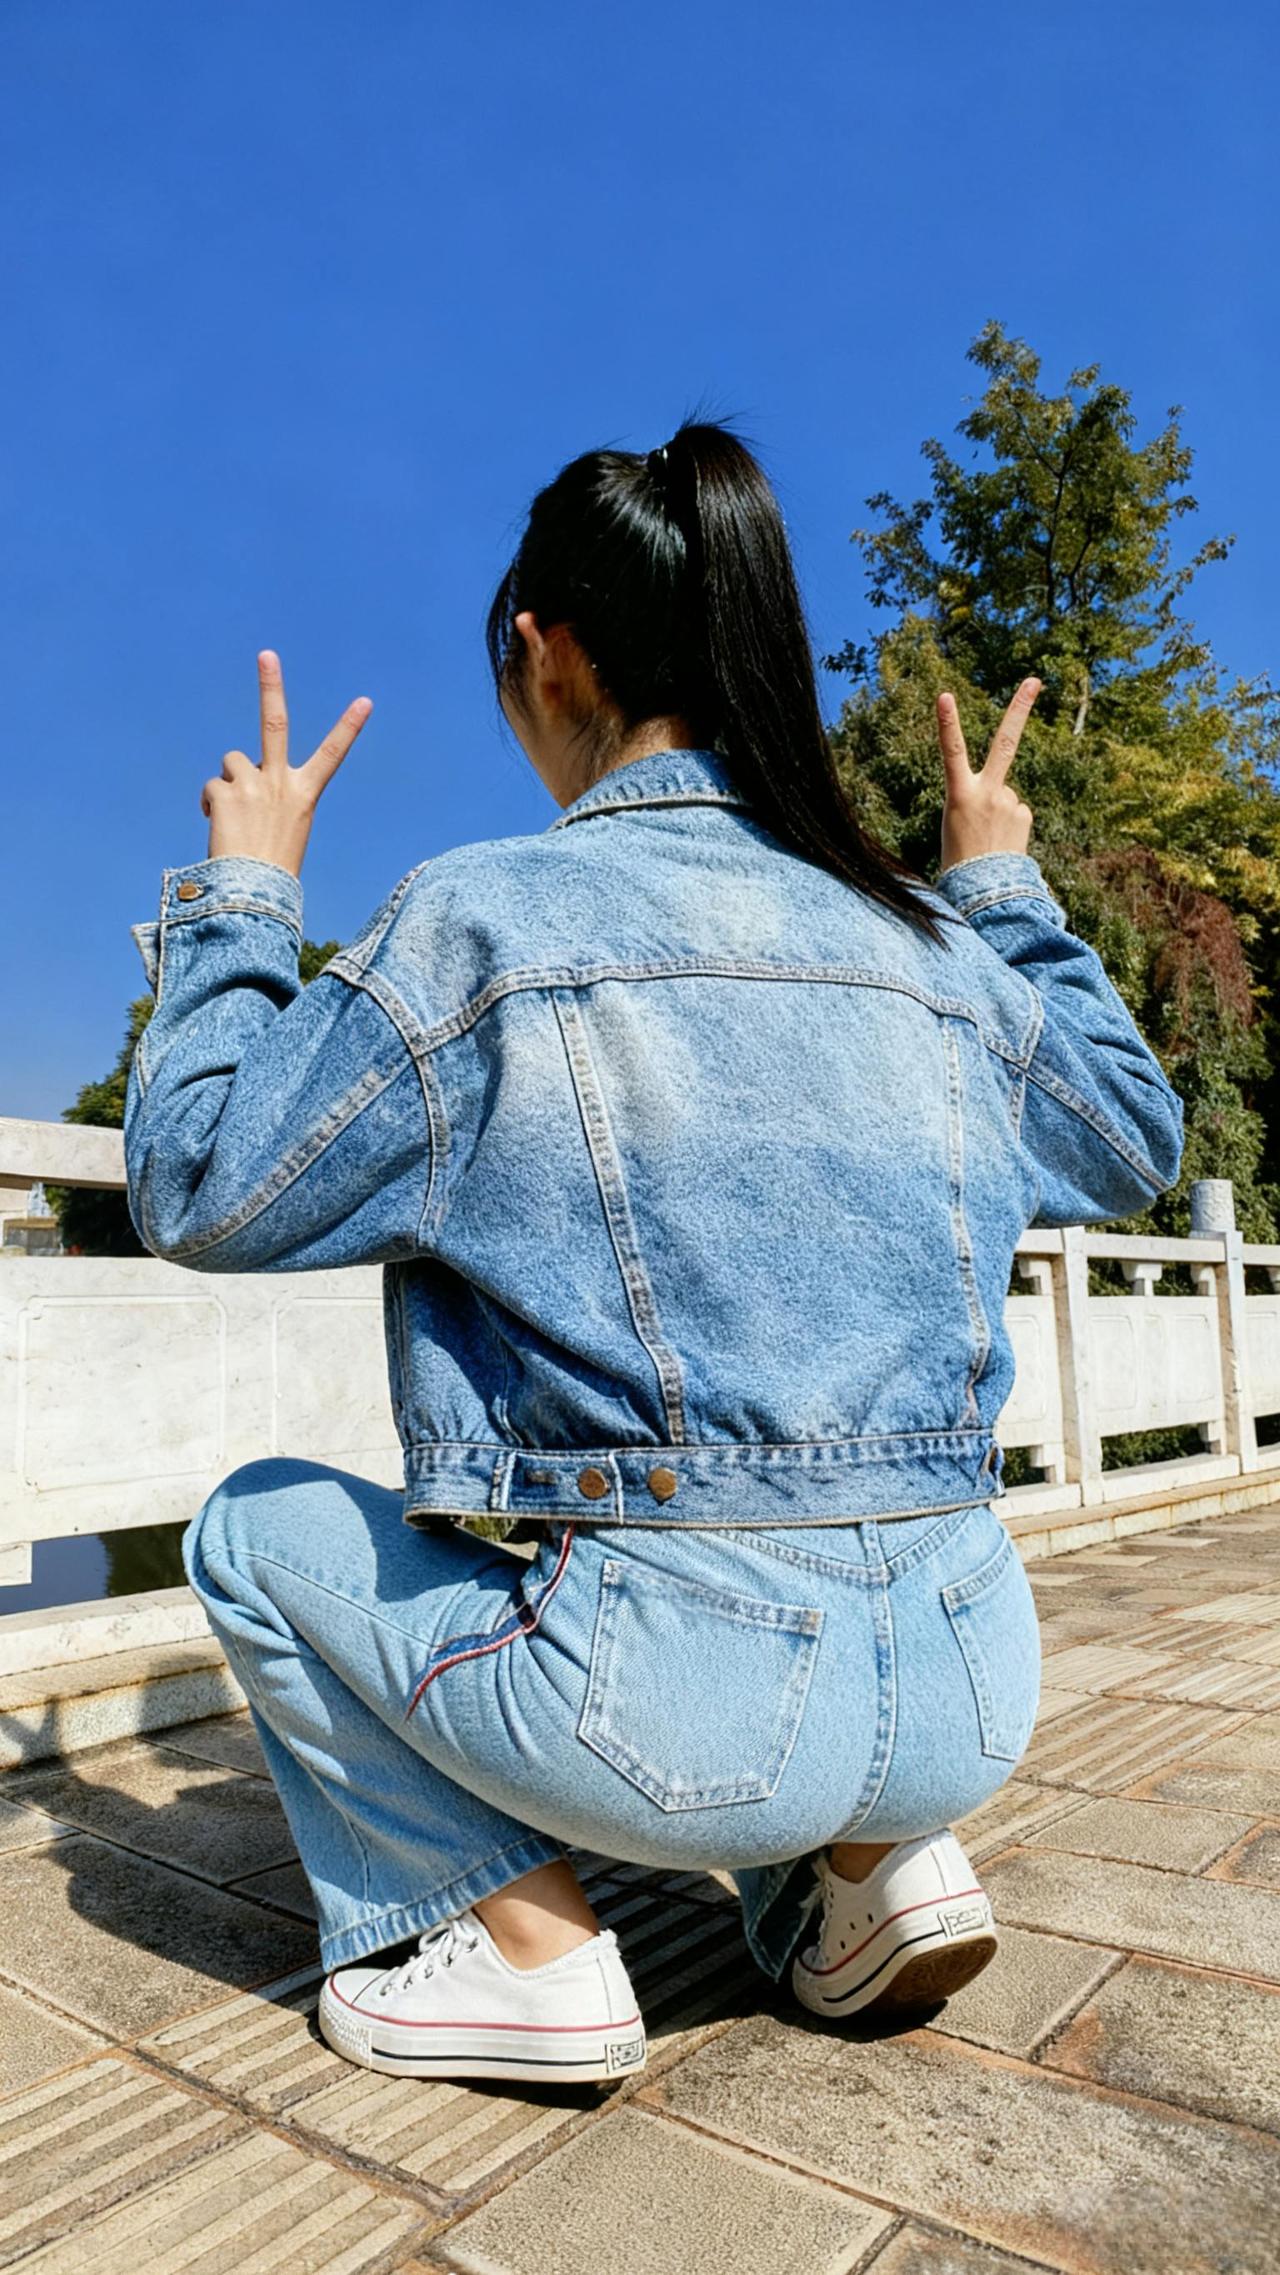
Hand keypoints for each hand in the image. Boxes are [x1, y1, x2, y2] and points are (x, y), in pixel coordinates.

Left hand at [200, 651, 373, 878]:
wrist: (254, 893)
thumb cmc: (272, 868)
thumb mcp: (284, 828)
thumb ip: (268, 795)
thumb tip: (238, 775)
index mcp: (304, 794)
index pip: (332, 755)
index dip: (349, 727)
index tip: (365, 701)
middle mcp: (281, 782)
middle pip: (275, 723)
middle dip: (271, 686)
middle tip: (267, 655)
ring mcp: (253, 784)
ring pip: (232, 762)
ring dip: (230, 782)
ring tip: (235, 816)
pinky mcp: (227, 792)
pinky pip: (213, 787)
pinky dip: (212, 805)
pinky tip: (220, 828)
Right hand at [936, 677, 1040, 874]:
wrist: (982, 892)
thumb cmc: (958, 858)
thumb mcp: (956, 822)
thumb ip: (980, 798)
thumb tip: (1011, 793)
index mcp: (958, 795)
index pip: (950, 752)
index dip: (946, 723)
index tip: (944, 696)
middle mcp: (987, 793)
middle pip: (1004, 743)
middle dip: (1019, 708)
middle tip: (1034, 679)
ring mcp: (1009, 803)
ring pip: (1005, 794)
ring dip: (998, 811)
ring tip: (987, 838)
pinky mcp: (1024, 815)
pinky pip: (1016, 811)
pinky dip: (1009, 824)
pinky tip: (1001, 842)